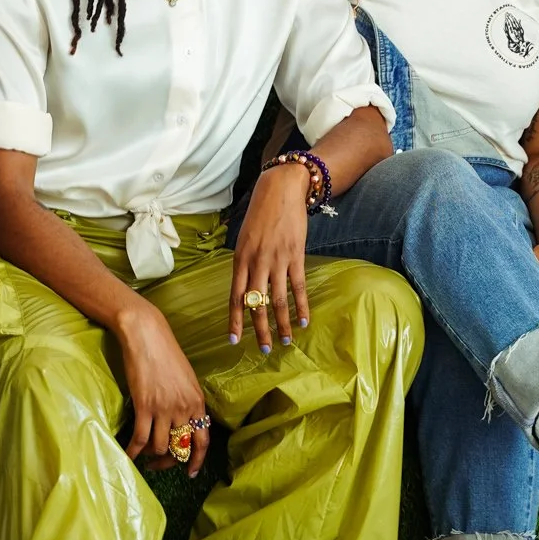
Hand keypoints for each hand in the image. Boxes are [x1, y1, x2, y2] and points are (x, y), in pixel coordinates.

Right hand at [115, 301, 209, 474]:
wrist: (146, 334)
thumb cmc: (164, 352)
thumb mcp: (185, 378)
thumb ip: (186, 401)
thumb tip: (180, 423)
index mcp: (197, 401)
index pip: (203, 440)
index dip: (198, 460)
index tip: (191, 473)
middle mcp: (184, 408)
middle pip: (181, 448)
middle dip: (170, 461)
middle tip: (159, 464)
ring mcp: (164, 408)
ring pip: (160, 447)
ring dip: (151, 455)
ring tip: (143, 455)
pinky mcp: (144, 405)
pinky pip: (140, 439)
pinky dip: (133, 450)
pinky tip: (128, 453)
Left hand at [230, 163, 310, 351]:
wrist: (281, 189)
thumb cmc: (260, 213)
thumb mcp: (243, 236)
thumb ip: (243, 261)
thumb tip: (243, 285)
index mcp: (239, 259)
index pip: (234, 297)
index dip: (235, 320)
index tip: (234, 340)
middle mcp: (256, 262)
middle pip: (256, 304)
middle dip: (260, 330)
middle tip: (264, 350)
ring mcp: (277, 260)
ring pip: (277, 300)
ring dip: (282, 324)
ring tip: (286, 341)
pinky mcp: (296, 256)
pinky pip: (298, 287)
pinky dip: (301, 306)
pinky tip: (304, 320)